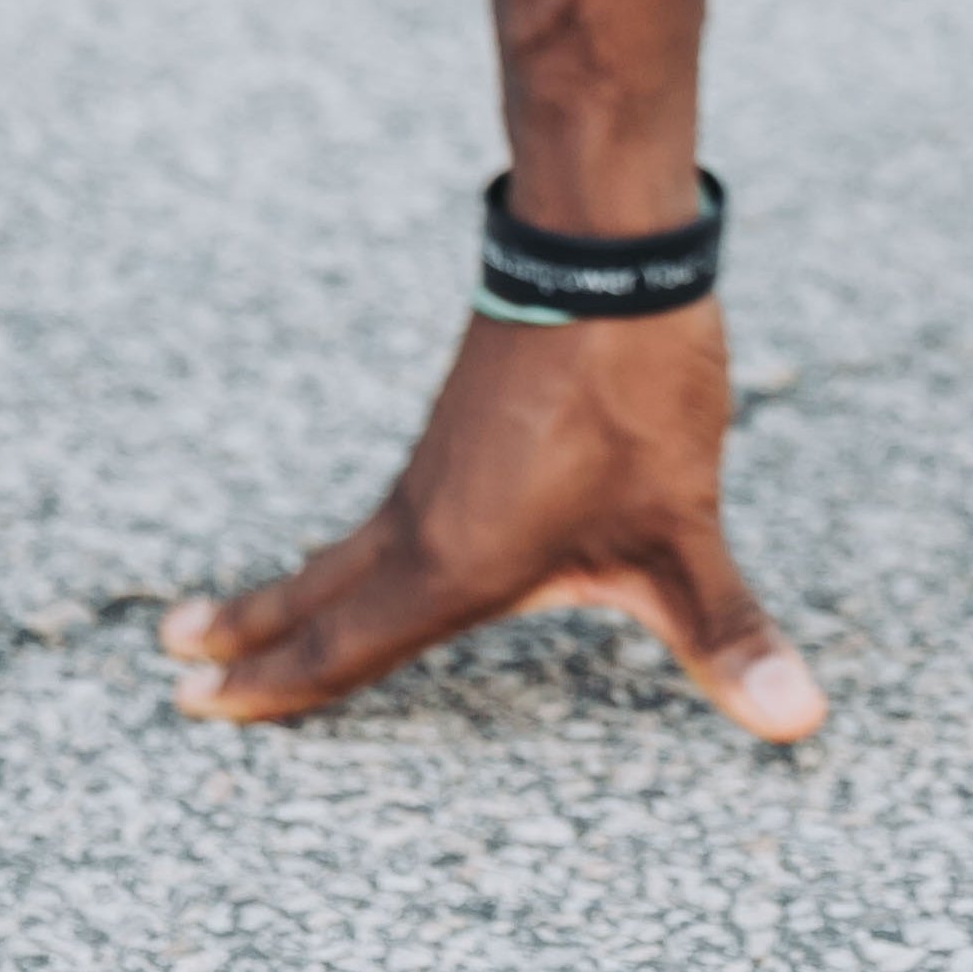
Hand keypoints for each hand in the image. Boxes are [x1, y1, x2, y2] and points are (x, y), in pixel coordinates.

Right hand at [157, 295, 824, 742]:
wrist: (606, 251)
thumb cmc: (637, 395)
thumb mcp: (685, 533)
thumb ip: (728, 633)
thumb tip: (800, 720)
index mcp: (455, 564)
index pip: (349, 647)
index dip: (279, 685)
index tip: (200, 705)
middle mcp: (426, 520)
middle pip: (321, 594)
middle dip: (252, 637)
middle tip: (172, 665)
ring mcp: (438, 467)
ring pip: (346, 546)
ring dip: (289, 587)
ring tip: (231, 615)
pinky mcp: (462, 427)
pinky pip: (382, 509)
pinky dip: (344, 546)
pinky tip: (364, 548)